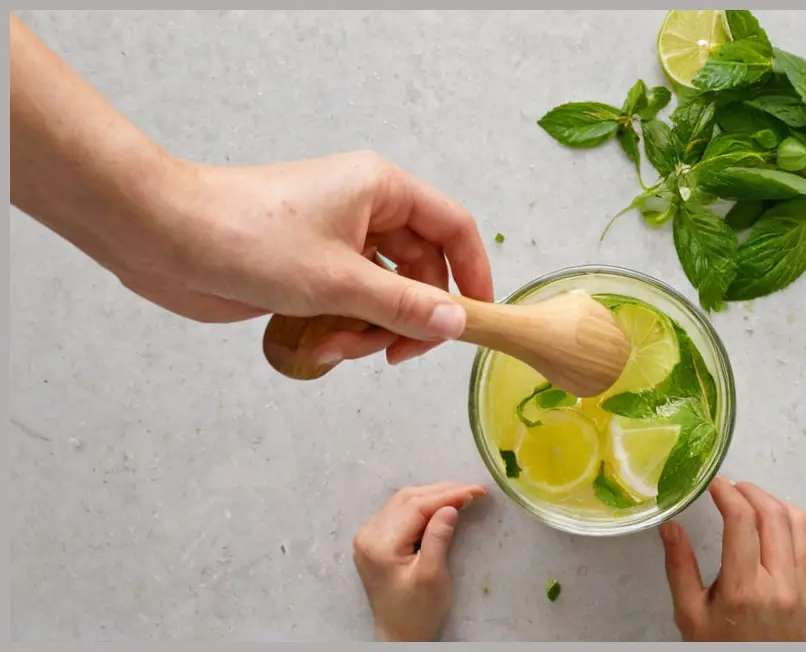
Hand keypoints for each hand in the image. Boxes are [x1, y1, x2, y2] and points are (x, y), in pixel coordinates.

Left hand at [158, 152, 494, 364]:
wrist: (161, 236)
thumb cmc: (247, 237)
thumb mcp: (339, 280)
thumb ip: (405, 305)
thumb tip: (457, 323)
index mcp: (382, 190)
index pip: (454, 229)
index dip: (474, 273)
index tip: (476, 319)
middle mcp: (366, 211)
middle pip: (422, 271)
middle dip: (409, 317)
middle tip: (394, 354)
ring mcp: (337, 241)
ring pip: (386, 295)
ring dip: (371, 330)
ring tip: (337, 347)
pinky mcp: (310, 269)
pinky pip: (351, 305)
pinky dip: (344, 329)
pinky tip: (319, 345)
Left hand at [352, 482, 486, 641]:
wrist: (399, 634)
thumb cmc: (417, 612)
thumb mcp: (432, 577)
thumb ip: (438, 539)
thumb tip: (451, 507)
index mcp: (380, 544)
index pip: (416, 507)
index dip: (448, 495)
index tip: (477, 491)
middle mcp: (368, 534)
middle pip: (408, 499)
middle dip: (442, 491)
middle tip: (474, 491)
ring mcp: (368, 536)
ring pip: (403, 501)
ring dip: (433, 495)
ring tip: (462, 495)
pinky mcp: (374, 539)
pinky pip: (399, 511)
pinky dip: (422, 505)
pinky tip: (441, 506)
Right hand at [659, 477, 805, 641]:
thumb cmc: (722, 648)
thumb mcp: (690, 615)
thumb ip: (680, 568)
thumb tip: (671, 526)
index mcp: (742, 589)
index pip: (741, 521)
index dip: (728, 493)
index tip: (715, 483)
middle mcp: (779, 585)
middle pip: (772, 516)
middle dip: (751, 492)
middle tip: (734, 489)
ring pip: (800, 525)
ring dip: (778, 503)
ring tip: (758, 502)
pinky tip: (792, 517)